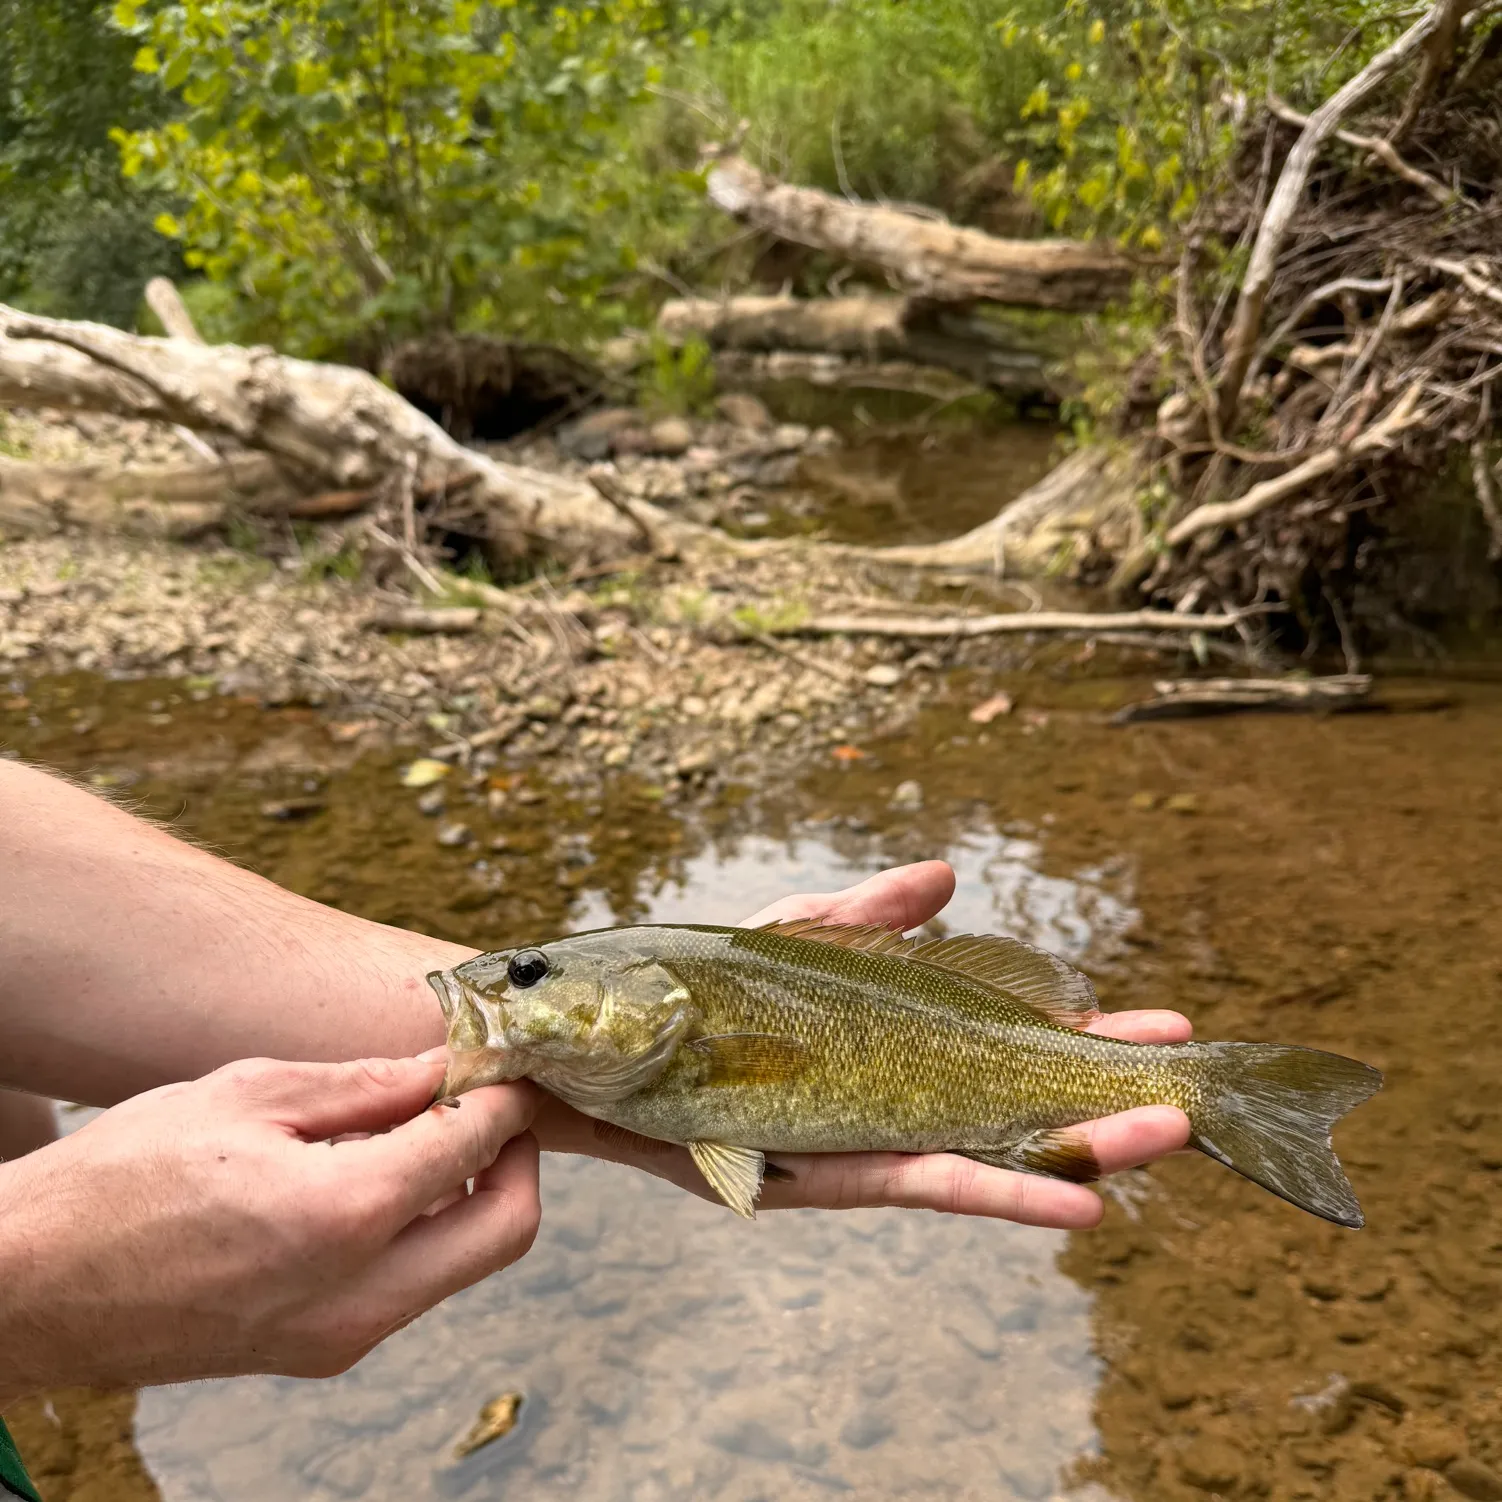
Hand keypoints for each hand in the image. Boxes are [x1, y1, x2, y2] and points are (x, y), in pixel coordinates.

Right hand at [0, 1055, 538, 1403]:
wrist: (30, 1289)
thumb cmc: (121, 1178)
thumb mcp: (247, 1094)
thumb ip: (365, 1084)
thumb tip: (446, 1066)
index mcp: (342, 1215)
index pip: (478, 1145)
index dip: (508, 1095)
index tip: (509, 1062)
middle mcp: (358, 1295)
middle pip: (508, 1229)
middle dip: (518, 1156)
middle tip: (492, 1102)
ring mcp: (342, 1338)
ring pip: (465, 1263)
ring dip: (475, 1194)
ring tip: (433, 1129)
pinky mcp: (319, 1354)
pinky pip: (412, 1287)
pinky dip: (427, 1230)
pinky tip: (386, 1179)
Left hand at [533, 860, 1191, 1227]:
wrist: (590, 1038)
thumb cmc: (690, 990)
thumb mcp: (789, 938)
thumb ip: (868, 913)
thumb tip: (948, 876)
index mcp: (887, 1053)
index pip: (1004, 1055)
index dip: (1078, 1049)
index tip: (1159, 1034)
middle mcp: (884, 1108)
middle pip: (1012, 1114)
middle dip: (1103, 1106)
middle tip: (1196, 1100)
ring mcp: (858, 1144)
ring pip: (988, 1155)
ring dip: (1078, 1152)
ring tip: (1164, 1139)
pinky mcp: (815, 1173)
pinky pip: (919, 1183)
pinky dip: (998, 1189)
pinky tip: (1073, 1199)